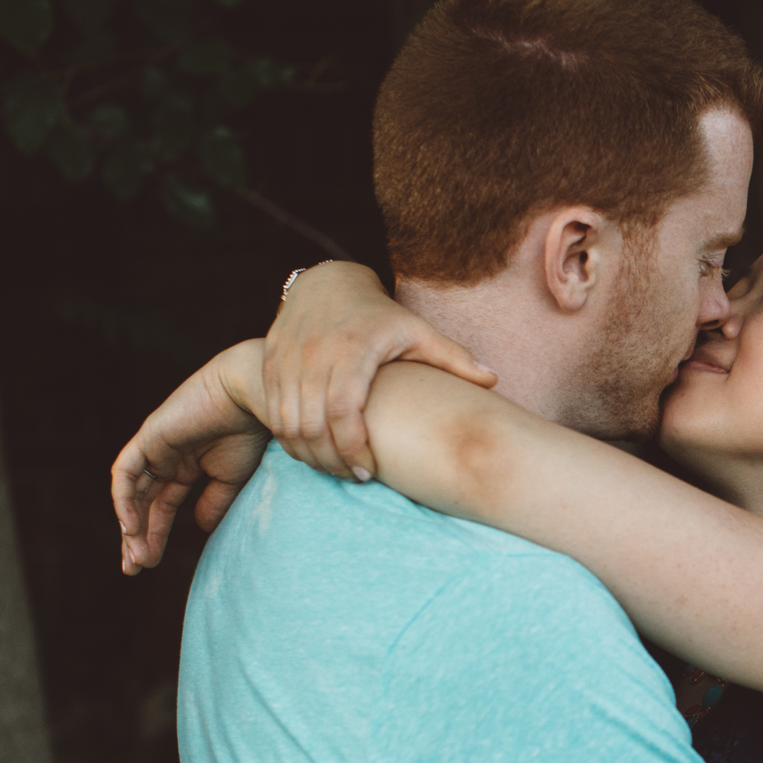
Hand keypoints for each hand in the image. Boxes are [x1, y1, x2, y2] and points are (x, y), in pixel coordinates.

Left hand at [111, 340, 270, 572]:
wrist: (250, 398)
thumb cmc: (249, 432)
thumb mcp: (232, 479)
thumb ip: (213, 503)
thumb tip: (199, 528)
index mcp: (185, 466)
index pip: (161, 506)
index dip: (154, 535)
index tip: (150, 564)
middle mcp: (164, 458)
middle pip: (142, 503)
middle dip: (136, 537)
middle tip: (134, 568)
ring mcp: (153, 448)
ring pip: (131, 493)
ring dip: (130, 526)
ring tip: (136, 557)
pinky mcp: (147, 438)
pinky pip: (125, 473)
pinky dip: (124, 500)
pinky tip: (130, 527)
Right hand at [262, 260, 495, 480]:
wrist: (327, 285)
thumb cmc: (380, 316)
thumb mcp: (417, 331)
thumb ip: (453, 357)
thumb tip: (493, 380)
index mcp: (352, 348)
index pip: (342, 409)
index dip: (352, 448)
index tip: (370, 472)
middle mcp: (313, 353)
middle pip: (311, 424)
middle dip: (331, 460)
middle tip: (356, 478)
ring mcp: (286, 358)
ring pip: (286, 422)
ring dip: (309, 454)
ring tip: (337, 469)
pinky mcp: (269, 363)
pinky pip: (271, 412)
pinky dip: (289, 439)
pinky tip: (314, 452)